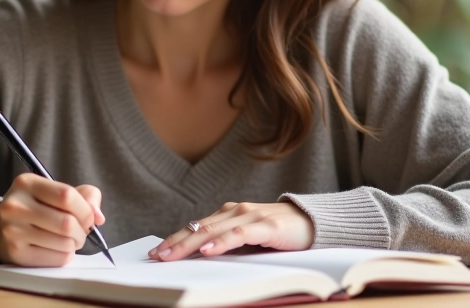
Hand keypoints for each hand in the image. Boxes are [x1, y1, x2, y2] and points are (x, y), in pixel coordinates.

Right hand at [0, 173, 104, 266]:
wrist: (1, 227)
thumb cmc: (38, 206)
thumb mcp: (56, 190)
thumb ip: (85, 196)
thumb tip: (98, 217)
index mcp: (26, 183)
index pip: (67, 196)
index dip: (85, 209)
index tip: (88, 216)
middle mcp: (15, 206)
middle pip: (66, 223)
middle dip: (83, 231)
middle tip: (81, 231)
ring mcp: (13, 231)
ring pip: (64, 243)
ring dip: (75, 244)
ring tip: (69, 239)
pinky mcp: (16, 253)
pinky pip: (57, 259)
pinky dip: (66, 255)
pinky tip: (57, 248)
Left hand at [148, 202, 313, 260]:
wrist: (313, 221)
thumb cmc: (279, 232)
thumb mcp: (248, 239)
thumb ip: (228, 243)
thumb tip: (200, 257)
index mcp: (229, 214)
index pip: (196, 227)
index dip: (175, 239)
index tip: (157, 253)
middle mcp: (235, 211)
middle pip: (198, 228)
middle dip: (175, 243)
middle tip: (156, 256)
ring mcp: (249, 216)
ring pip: (213, 231)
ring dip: (190, 244)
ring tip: (172, 254)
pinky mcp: (266, 226)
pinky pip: (239, 235)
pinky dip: (221, 243)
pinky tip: (208, 251)